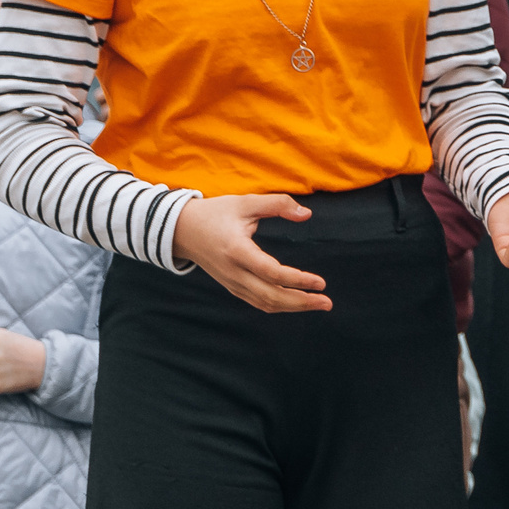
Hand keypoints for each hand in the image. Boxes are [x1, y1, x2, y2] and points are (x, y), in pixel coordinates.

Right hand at [174, 194, 331, 313]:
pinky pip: (257, 302)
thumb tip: (307, 214)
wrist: (181, 230)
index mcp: (237, 251)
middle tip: (327, 302)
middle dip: (301, 302)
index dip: (298, 280)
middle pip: (271, 296)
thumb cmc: (215, 213)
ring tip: (318, 304)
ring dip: (293, 307)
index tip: (321, 282)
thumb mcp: (245, 202)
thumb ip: (277, 204)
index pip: (272, 273)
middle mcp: (234, 272)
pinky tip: (297, 303)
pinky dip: (279, 306)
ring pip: (265, 303)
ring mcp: (231, 282)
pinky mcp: (232, 286)